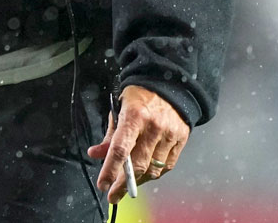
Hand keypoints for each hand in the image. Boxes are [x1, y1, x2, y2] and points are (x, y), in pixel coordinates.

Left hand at [86, 84, 190, 202]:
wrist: (169, 84)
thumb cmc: (140, 97)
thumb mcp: (119, 109)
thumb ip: (109, 135)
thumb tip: (96, 154)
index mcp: (134, 116)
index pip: (120, 149)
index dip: (110, 170)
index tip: (103, 185)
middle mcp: (153, 126)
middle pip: (138, 165)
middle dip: (123, 184)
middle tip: (114, 194)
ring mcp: (169, 134)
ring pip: (153, 169)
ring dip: (139, 181)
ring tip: (129, 183)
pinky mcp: (181, 139)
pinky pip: (166, 166)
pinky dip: (154, 174)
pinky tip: (146, 174)